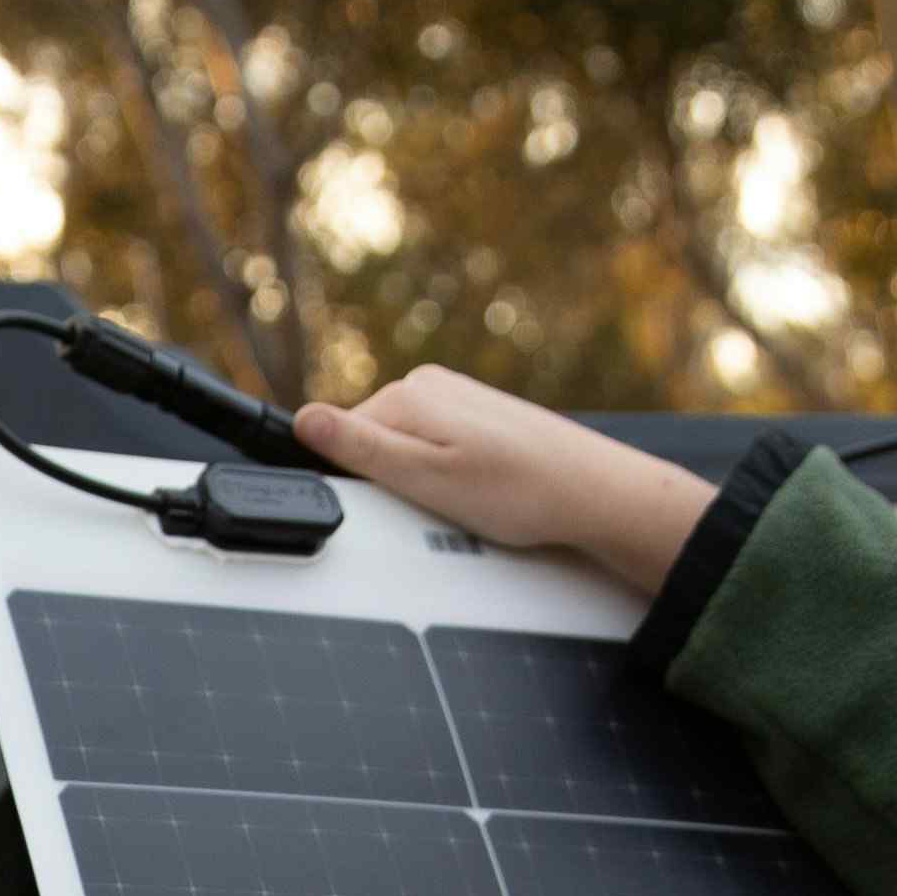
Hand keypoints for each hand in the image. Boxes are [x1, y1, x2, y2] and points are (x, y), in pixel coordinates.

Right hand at [295, 370, 725, 599]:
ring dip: (428, 483)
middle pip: (375, 444)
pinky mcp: (479, 416)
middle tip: (441, 509)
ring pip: (409, 450)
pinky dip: (454, 478)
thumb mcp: (423, 478)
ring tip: (471, 503)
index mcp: (406, 395)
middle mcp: (429, 385)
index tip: (399, 505)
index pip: (342, 441)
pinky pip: (440, 451)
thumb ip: (359, 448)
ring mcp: (457, 398)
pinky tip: (485, 494)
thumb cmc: (518, 491)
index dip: (364, 485)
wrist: (593, 492)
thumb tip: (303, 419)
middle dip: (396, 483)